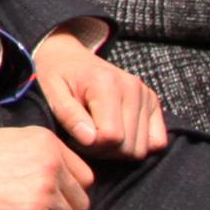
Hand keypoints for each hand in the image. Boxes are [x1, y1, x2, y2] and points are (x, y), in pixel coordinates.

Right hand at [0, 123, 92, 209]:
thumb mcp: (10, 138)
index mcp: (47, 142)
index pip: (85, 176)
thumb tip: (65, 173)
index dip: (70, 189)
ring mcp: (44, 191)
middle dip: (65, 209)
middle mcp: (51, 164)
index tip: (57, 195)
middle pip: (81, 201)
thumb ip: (42, 150)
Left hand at [30, 33, 169, 159]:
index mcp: (106, 83)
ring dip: (118, 151)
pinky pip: (157, 142)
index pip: (111, 137)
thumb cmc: (57, 76)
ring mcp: (146, 95)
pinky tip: (117, 136)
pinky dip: (138, 146)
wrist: (70, 58)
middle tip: (84, 139)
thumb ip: (69, 115)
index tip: (74, 137)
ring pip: (141, 149)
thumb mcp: (52, 93)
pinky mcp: (152, 102)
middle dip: (103, 152)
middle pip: (128, 147)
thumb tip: (90, 139)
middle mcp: (132, 87)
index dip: (90, 147)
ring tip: (97, 136)